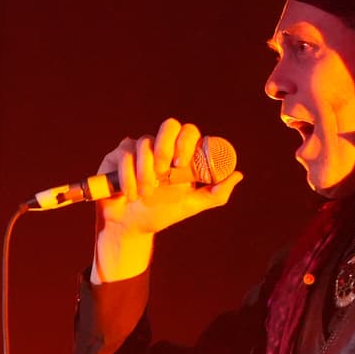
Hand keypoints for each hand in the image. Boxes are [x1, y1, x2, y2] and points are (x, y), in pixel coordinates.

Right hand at [94, 116, 242, 236]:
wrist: (131, 228)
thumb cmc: (162, 213)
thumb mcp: (191, 205)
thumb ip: (215, 193)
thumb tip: (238, 174)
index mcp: (180, 154)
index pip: (188, 132)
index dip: (186, 141)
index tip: (182, 164)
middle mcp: (160, 146)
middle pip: (169, 125)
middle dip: (166, 146)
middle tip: (164, 170)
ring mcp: (137, 149)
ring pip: (144, 144)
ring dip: (145, 172)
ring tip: (145, 193)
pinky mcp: (116, 156)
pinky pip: (124, 155)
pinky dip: (128, 177)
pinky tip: (130, 194)